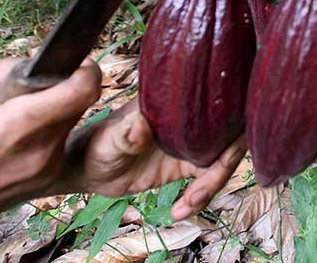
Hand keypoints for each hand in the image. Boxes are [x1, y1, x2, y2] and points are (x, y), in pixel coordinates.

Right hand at [0, 59, 100, 256]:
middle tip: (27, 86)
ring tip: (10, 116)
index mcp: (17, 128)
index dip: (85, 68)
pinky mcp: (43, 182)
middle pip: (78, 104)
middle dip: (60, 86)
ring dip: (51, 110)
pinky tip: (11, 137)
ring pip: (67, 123)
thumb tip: (34, 62)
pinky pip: (56, 143)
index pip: (82, 90)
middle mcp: (39, 153)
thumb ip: (2, 73)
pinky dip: (43, 131)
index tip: (75, 59)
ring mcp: (44, 172)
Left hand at [52, 100, 246, 220]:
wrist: (86, 168)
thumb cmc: (95, 145)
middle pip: (229, 136)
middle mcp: (189, 120)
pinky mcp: (186, 164)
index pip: (217, 108)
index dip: (230, 129)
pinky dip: (201, 198)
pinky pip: (207, 180)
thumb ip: (127, 132)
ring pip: (221, 160)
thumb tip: (142, 124)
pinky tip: (180, 211)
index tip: (221, 156)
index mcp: (175, 104)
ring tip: (187, 205)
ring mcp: (190, 142)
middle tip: (199, 192)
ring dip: (212, 186)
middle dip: (223, 167)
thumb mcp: (109, 139)